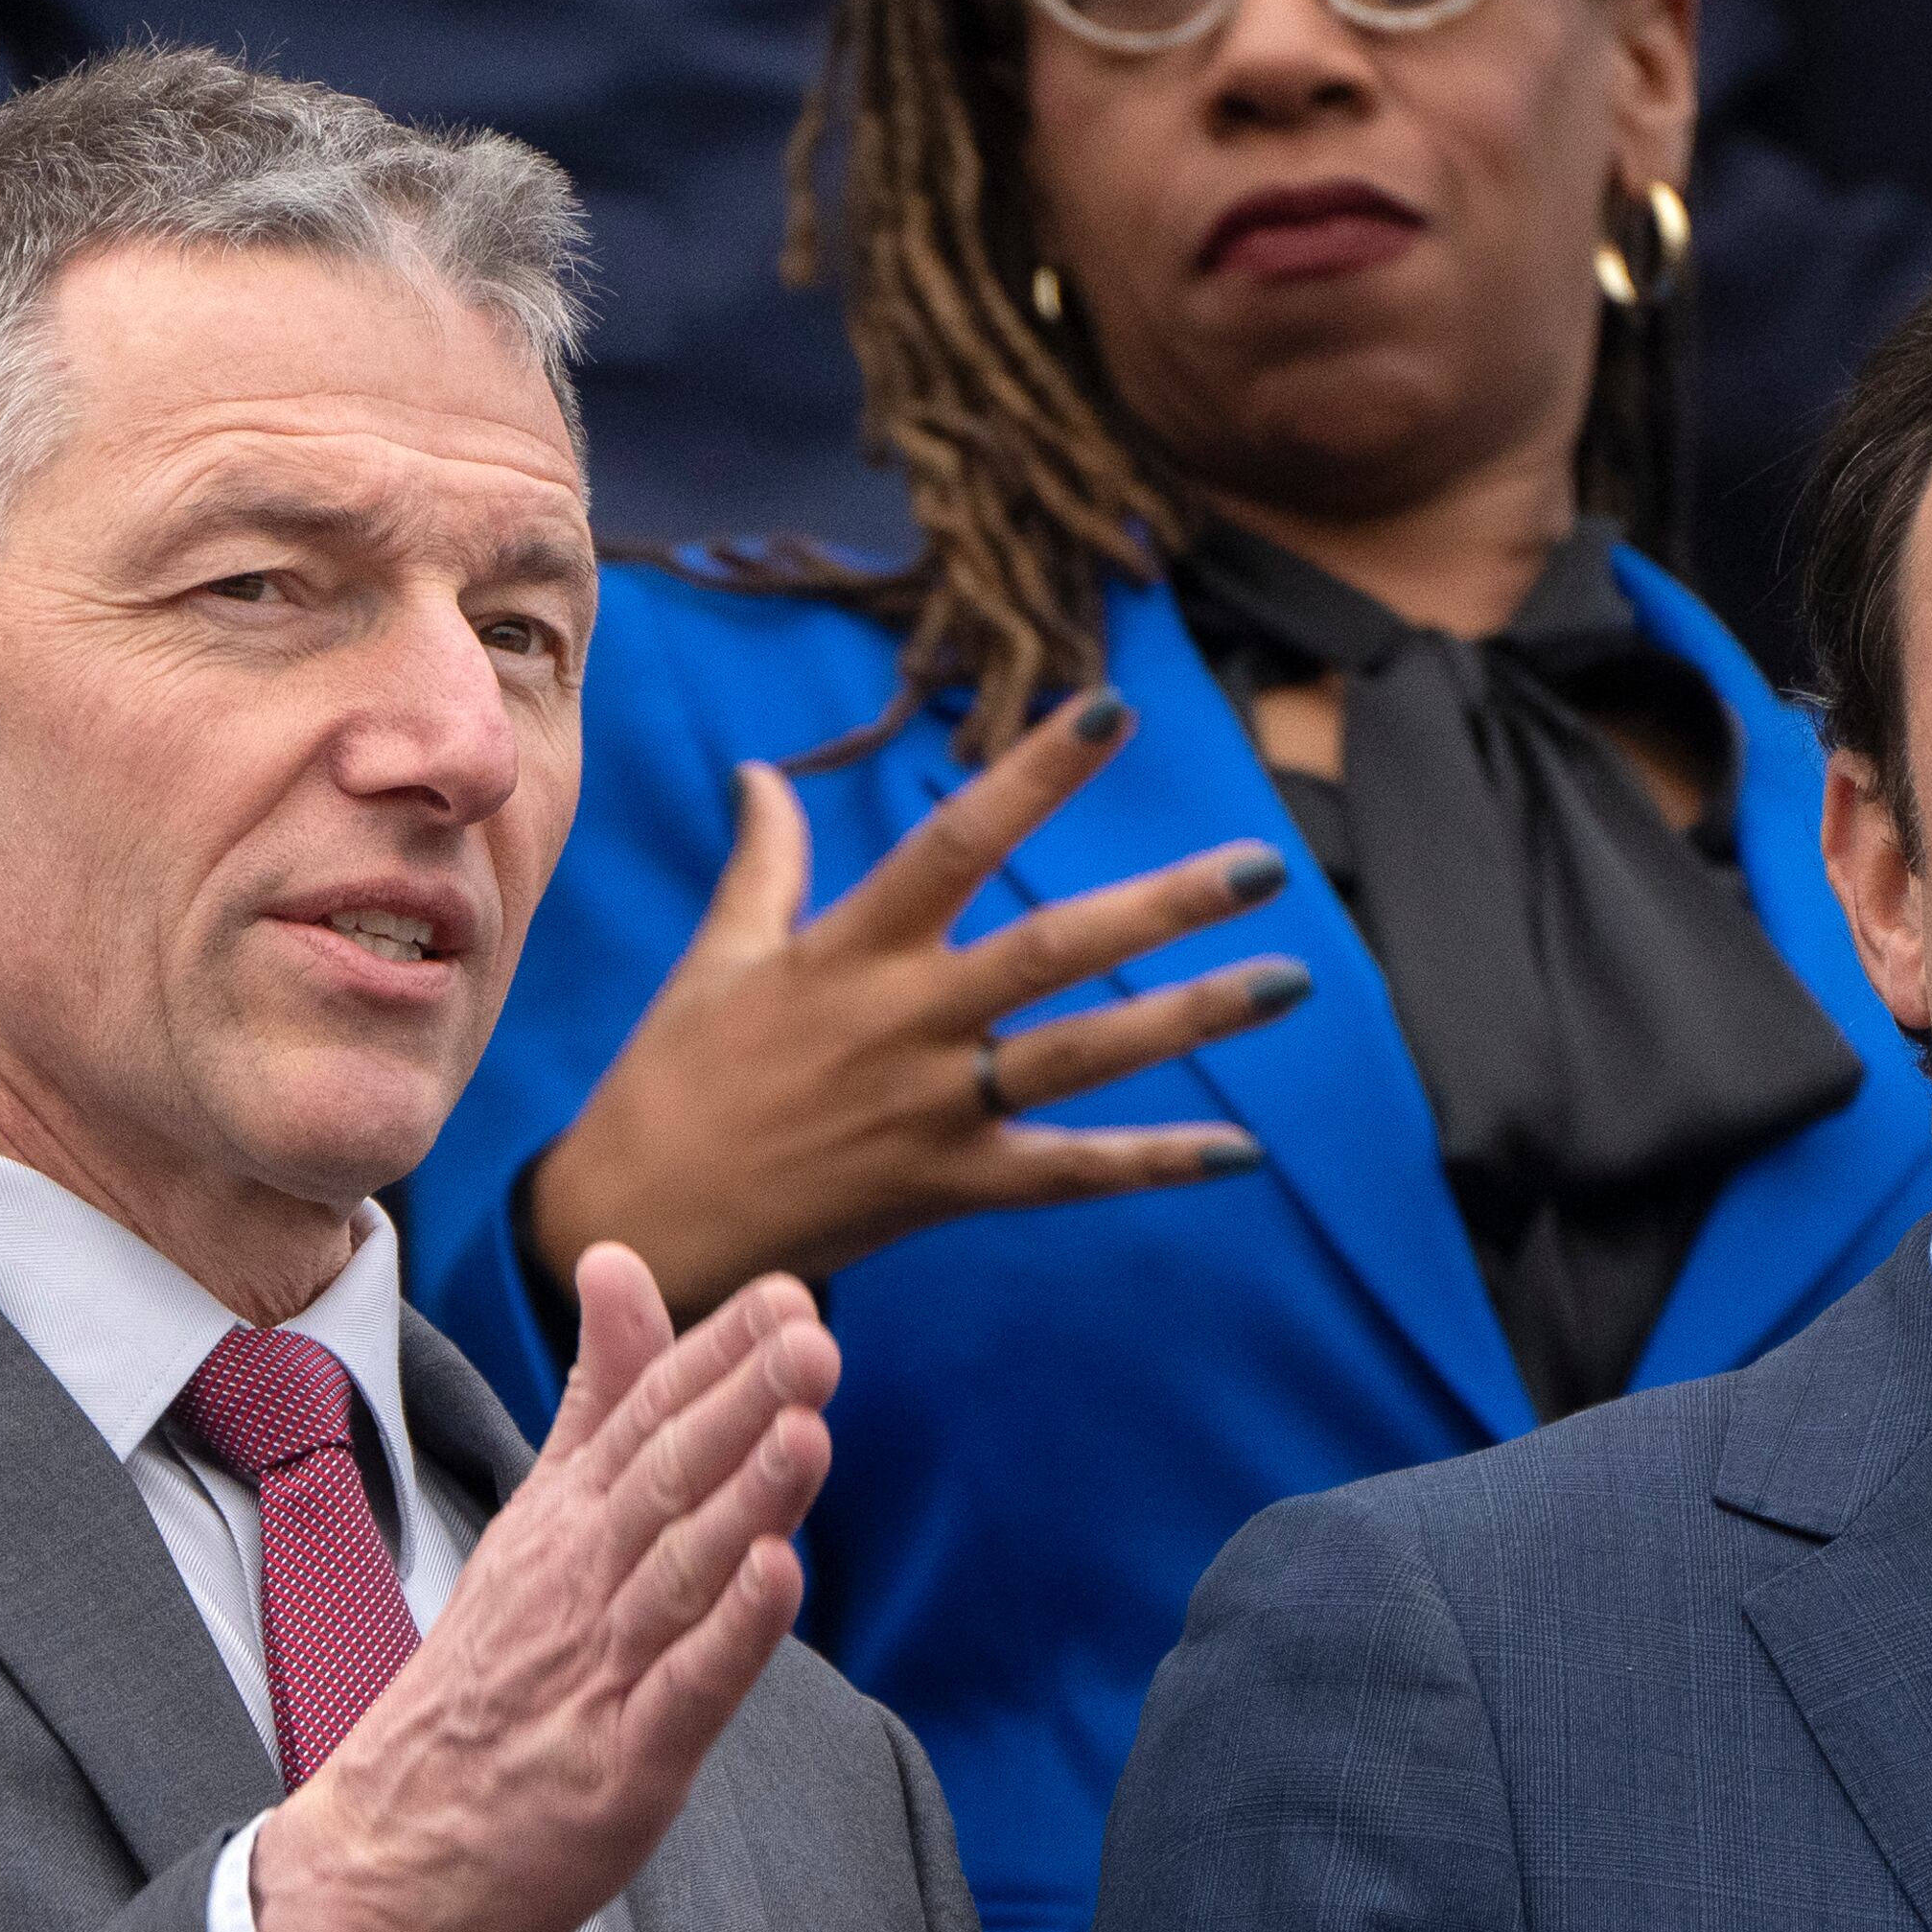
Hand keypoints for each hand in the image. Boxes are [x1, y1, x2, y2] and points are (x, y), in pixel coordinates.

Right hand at [253, 1246, 839, 1931]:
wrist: (391, 1847)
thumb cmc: (488, 1677)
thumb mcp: (538, 1514)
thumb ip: (598, 1392)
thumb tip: (619, 1257)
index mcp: (566, 1522)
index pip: (646, 1418)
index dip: (717, 1356)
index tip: (789, 1295)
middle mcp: (581, 1583)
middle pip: (666, 1479)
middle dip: (740, 1406)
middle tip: (812, 1337)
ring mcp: (598, 1673)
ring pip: (679, 1570)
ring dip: (745, 1501)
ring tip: (808, 1432)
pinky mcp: (619, 1767)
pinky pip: (682, 1690)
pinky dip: (729, 1635)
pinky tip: (777, 1578)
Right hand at [530, 692, 1313, 1315]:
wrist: (644, 1222)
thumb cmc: (676, 1080)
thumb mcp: (719, 958)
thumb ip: (765, 862)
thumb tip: (764, 771)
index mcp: (852, 949)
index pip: (958, 838)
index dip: (1036, 773)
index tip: (1111, 709)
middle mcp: (906, 1022)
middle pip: (1053, 951)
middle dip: (1164, 905)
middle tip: (1263, 863)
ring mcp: (935, 1109)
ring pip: (1084, 1054)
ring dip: (1193, 1019)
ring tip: (1287, 980)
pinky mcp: (949, 1189)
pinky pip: (1071, 1173)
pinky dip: (1155, 1163)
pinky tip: (1243, 1150)